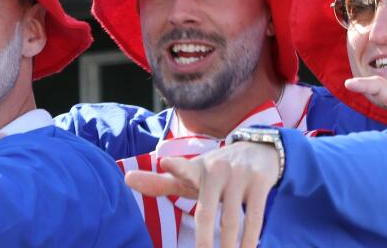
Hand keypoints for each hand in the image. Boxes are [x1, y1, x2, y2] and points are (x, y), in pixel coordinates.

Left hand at [125, 143, 278, 247]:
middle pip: (207, 213)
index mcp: (197, 169)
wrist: (260, 148)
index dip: (176, 168)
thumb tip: (126, 179)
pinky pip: (254, 218)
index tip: (166, 163)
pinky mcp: (260, 182)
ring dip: (228, 246)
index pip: (184, 172)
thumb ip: (161, 183)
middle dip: (203, 241)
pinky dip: (250, 240)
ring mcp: (240, 175)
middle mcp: (218, 170)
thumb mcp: (191, 174)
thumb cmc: (216, 171)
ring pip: (232, 220)